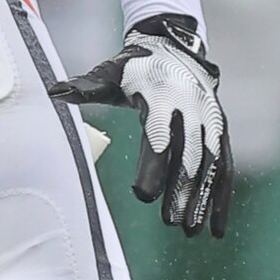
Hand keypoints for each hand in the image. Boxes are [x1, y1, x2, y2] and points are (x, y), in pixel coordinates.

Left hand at [49, 13, 231, 237]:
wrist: (174, 47)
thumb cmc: (134, 68)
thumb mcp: (110, 73)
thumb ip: (85, 87)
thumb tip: (55, 92)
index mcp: (163, 99)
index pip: (159, 137)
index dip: (153, 166)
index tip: (142, 195)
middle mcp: (191, 110)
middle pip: (189, 156)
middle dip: (181, 190)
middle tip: (171, 222)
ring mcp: (210, 121)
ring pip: (211, 165)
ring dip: (203, 199)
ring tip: (191, 232)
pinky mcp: (220, 131)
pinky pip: (224, 168)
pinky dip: (221, 197)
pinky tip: (216, 228)